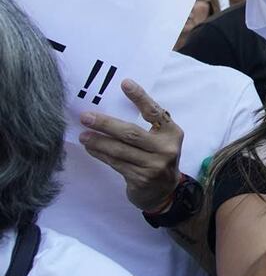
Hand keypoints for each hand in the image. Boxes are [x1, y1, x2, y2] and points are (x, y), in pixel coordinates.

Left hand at [79, 79, 183, 212]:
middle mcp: (165, 148)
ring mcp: (154, 165)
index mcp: (172, 133)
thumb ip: (147, 127)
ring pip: (120, 150)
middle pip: (131, 133)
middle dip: (106, 124)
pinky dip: (101, 154)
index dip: (140, 97)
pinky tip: (91, 148)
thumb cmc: (158, 158)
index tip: (124, 83)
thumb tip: (114, 108)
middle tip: (86, 116)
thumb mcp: (161, 140)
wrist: (165, 192)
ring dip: (98, 141)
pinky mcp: (141, 178)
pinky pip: (116, 163)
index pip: (154, 112)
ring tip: (83, 134)